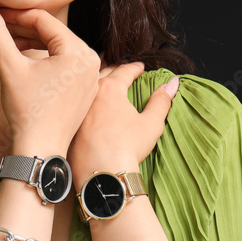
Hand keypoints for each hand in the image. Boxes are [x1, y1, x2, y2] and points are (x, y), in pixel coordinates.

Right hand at [0, 0, 100, 154]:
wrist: (39, 149)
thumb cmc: (26, 110)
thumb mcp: (9, 65)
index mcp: (78, 51)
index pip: (42, 20)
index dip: (14, 14)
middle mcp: (91, 60)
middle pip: (52, 33)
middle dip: (21, 29)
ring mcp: (91, 74)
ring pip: (58, 48)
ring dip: (31, 44)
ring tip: (4, 45)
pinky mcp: (87, 87)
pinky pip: (65, 64)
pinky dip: (45, 60)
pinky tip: (22, 61)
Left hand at [68, 59, 179, 185]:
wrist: (101, 174)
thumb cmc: (128, 148)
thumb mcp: (151, 123)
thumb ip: (162, 101)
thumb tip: (173, 83)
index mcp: (110, 89)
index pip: (124, 71)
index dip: (134, 68)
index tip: (140, 67)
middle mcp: (90, 94)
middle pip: (102, 73)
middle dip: (112, 67)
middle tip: (118, 66)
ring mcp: (76, 109)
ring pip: (85, 88)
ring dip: (94, 80)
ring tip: (99, 78)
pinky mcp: (68, 125)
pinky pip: (74, 105)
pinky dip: (81, 100)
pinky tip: (84, 103)